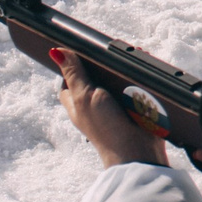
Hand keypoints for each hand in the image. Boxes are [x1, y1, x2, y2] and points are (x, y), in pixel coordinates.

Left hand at [54, 48, 168, 169]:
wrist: (137, 152)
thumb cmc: (106, 127)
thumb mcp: (84, 96)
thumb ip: (73, 74)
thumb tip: (55, 52)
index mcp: (77, 103)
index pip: (69, 79)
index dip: (75, 64)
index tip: (86, 50)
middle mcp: (95, 105)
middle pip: (96, 76)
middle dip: (106, 64)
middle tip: (116, 50)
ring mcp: (116, 107)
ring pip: (118, 81)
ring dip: (126, 70)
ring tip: (135, 56)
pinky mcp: (136, 109)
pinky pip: (138, 89)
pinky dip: (141, 79)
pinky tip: (146, 71)